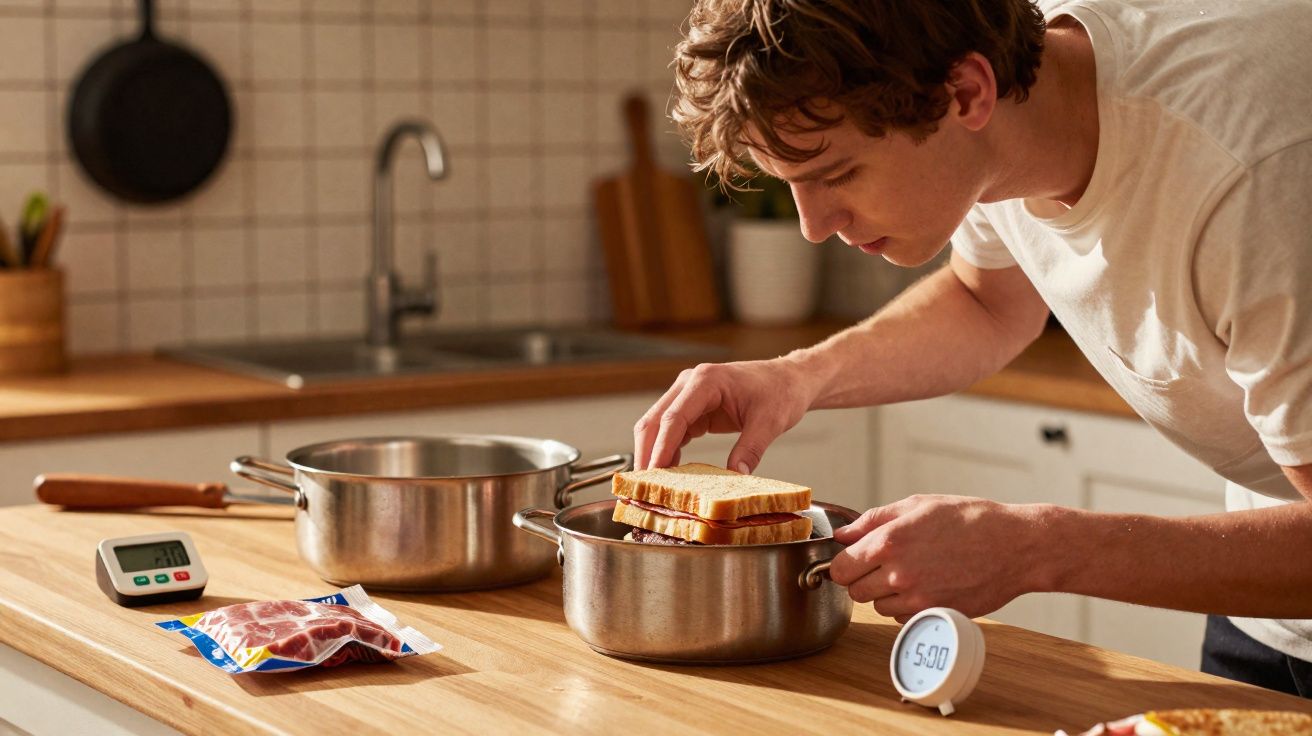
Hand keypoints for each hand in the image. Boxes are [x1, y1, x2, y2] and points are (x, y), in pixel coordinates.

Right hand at [633, 357, 815, 471]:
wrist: (788, 379)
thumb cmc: (781, 392)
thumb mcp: (770, 422)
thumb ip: (751, 449)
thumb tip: (735, 477)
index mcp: (706, 381)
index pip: (674, 417)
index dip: (661, 447)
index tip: (654, 473)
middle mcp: (690, 384)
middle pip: (655, 420)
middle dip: (646, 453)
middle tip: (643, 485)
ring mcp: (688, 395)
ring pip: (657, 426)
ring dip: (653, 453)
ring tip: (652, 484)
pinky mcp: (693, 408)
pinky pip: (672, 431)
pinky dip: (667, 451)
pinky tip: (669, 472)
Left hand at [829, 495, 1047, 622]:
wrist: (1015, 546)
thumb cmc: (970, 519)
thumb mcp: (918, 505)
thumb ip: (872, 520)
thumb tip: (843, 535)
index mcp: (889, 541)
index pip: (840, 568)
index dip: (845, 563)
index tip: (854, 559)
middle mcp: (899, 573)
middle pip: (855, 591)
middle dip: (863, 578)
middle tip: (885, 564)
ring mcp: (917, 598)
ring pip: (878, 607)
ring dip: (886, 594)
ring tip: (912, 572)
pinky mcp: (934, 615)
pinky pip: (902, 618)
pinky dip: (907, 607)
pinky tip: (927, 586)